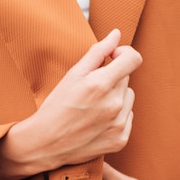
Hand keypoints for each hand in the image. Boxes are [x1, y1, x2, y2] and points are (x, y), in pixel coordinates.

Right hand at [0, 30, 142, 179]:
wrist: (45, 144)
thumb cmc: (56, 107)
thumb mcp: (73, 75)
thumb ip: (98, 52)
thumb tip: (116, 35)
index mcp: (101, 84)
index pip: (133, 59)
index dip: (124, 54)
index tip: (113, 58)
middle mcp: (114, 104)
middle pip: (127, 79)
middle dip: (112, 79)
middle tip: (90, 90)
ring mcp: (119, 124)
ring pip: (128, 98)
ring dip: (116, 98)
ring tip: (93, 107)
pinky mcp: (120, 139)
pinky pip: (128, 118)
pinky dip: (116, 117)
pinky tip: (97, 122)